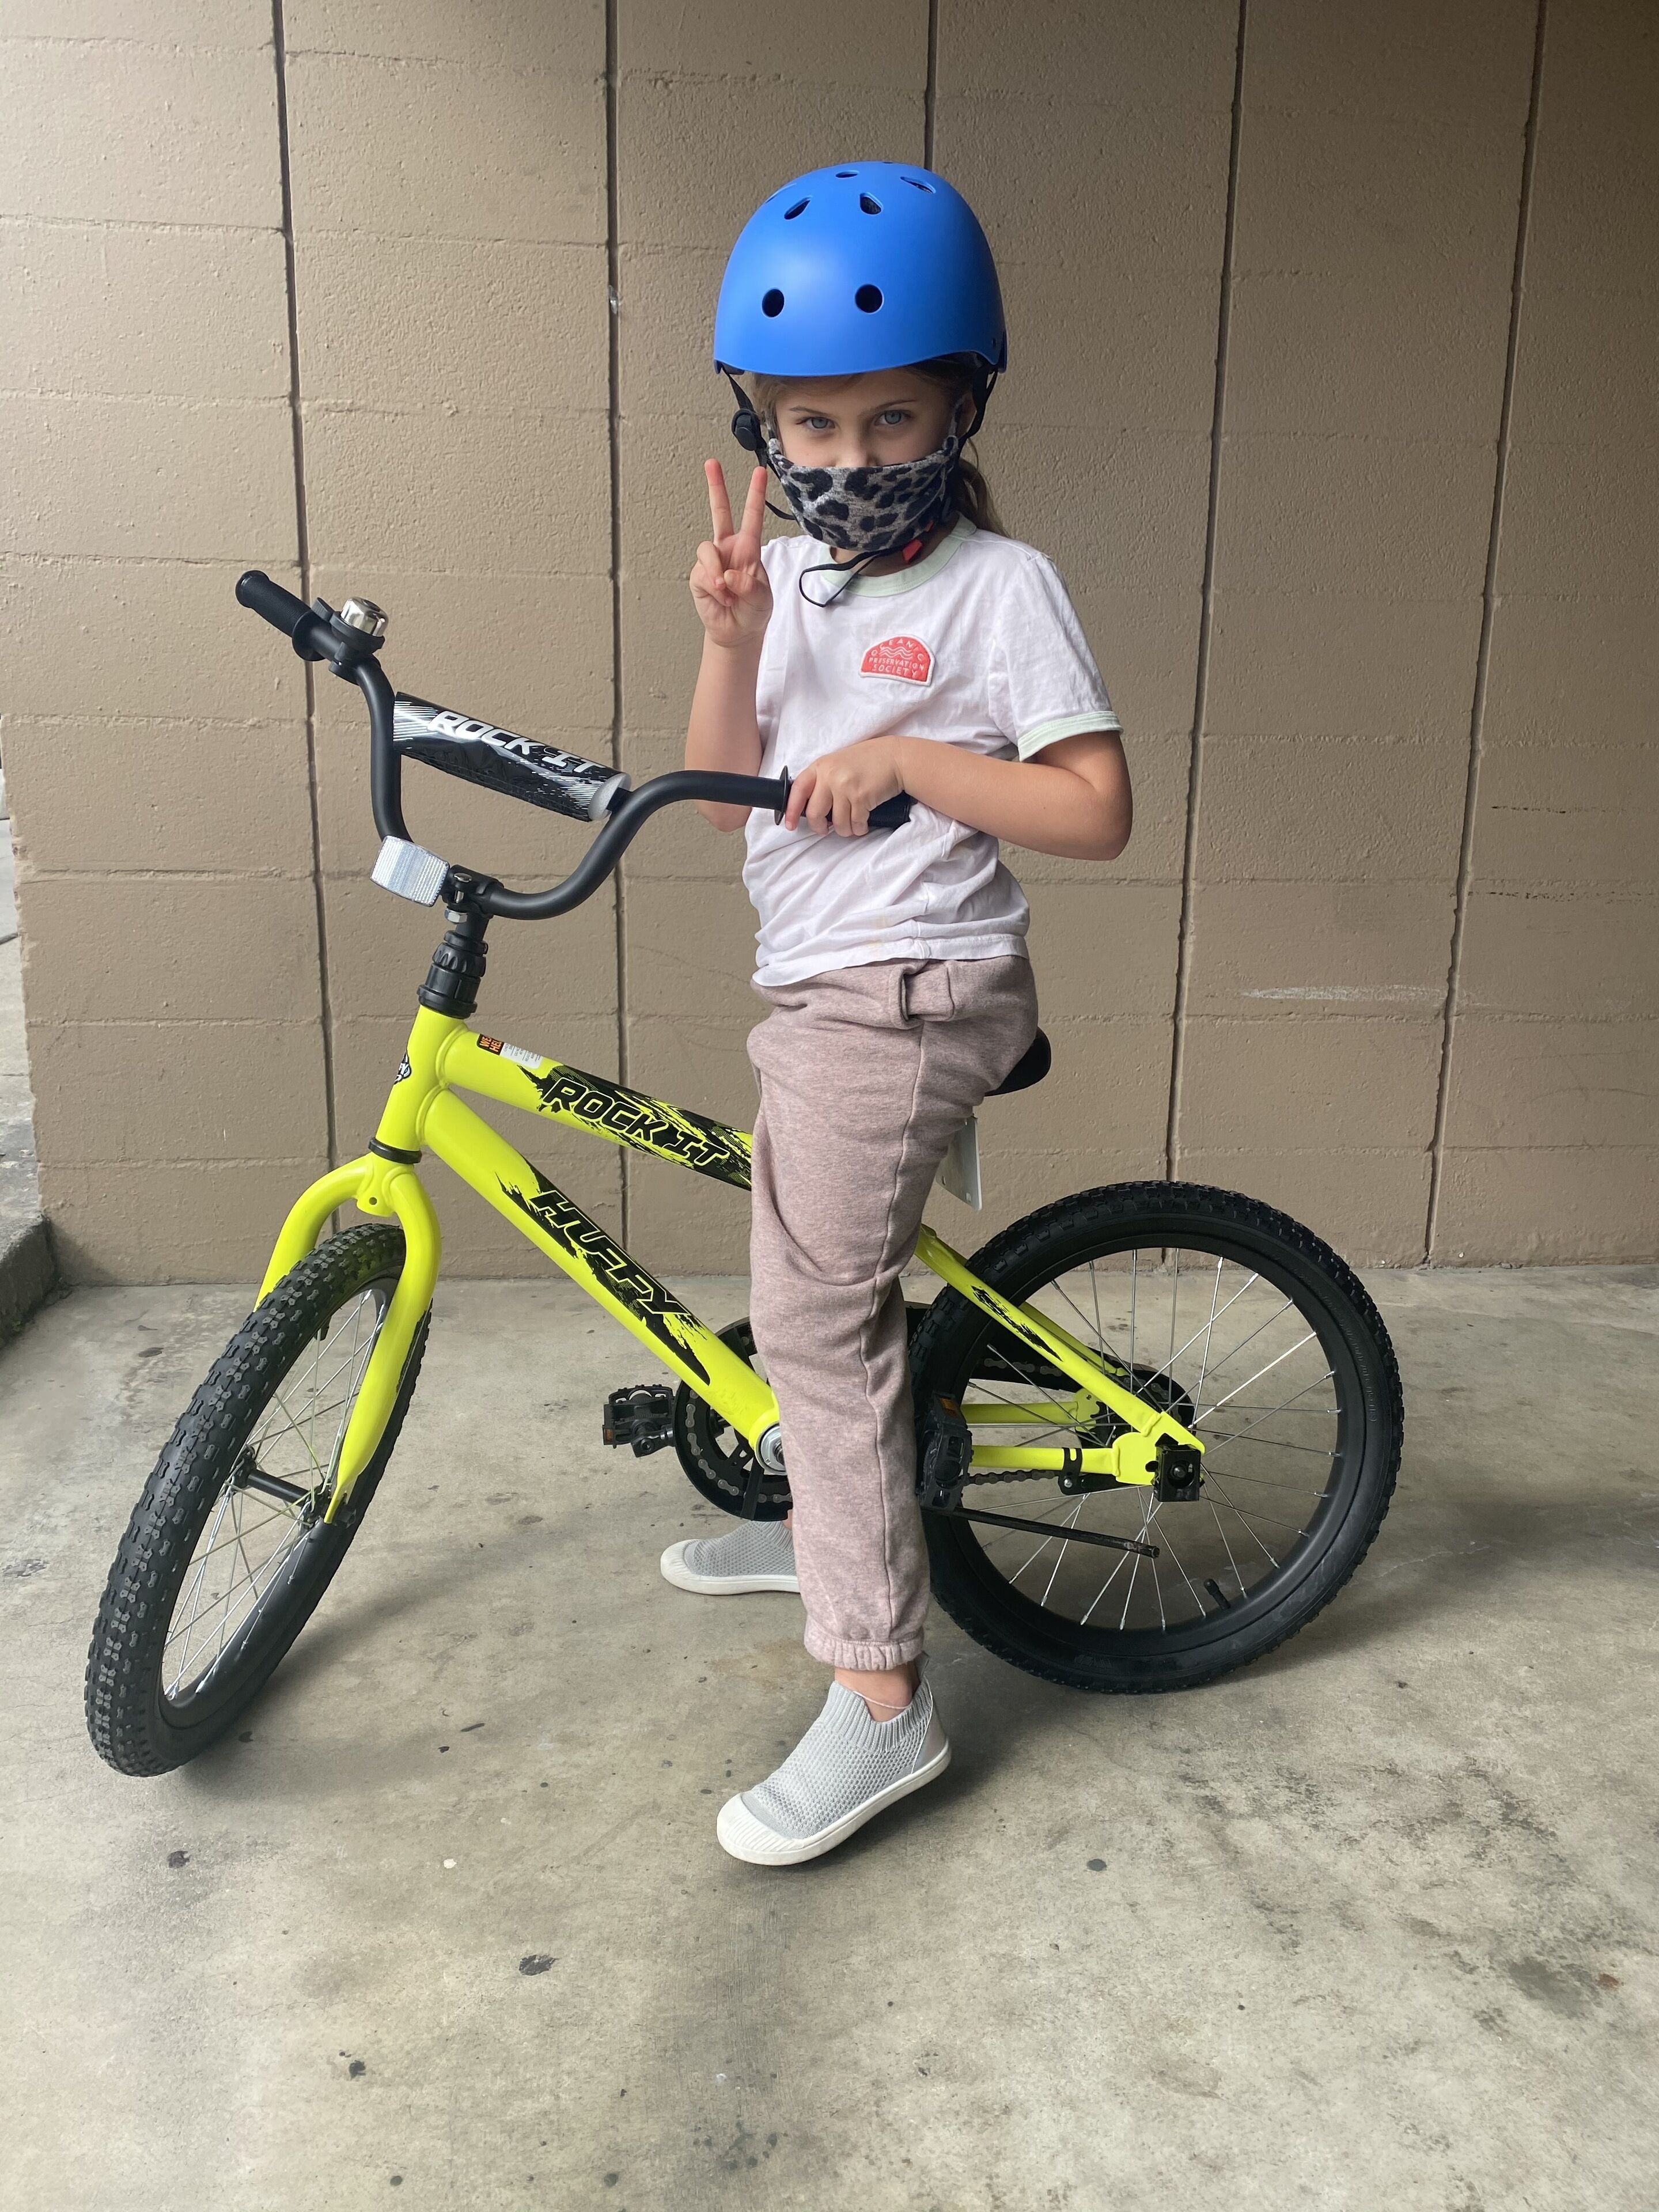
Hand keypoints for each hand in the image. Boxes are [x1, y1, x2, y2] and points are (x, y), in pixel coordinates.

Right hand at [690, 460, 771, 649]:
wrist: (737, 631)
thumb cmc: (753, 611)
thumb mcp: (762, 599)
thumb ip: (750, 586)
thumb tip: (728, 575)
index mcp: (748, 548)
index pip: (752, 517)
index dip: (755, 495)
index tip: (760, 472)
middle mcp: (728, 549)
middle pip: (719, 513)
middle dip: (716, 487)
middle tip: (711, 463)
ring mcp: (712, 561)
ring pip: (707, 548)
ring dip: (716, 570)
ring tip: (726, 591)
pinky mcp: (699, 575)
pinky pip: (702, 572)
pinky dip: (712, 585)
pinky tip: (721, 596)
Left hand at [784, 737, 905, 836]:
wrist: (895, 757)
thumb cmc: (868, 761)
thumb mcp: (838, 763)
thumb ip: (823, 779)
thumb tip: (811, 807)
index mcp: (820, 766)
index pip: (798, 790)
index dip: (791, 810)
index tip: (790, 825)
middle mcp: (830, 775)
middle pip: (815, 813)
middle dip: (819, 827)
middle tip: (826, 829)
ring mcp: (845, 786)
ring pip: (837, 823)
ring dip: (845, 830)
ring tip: (851, 825)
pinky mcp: (861, 797)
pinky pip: (856, 824)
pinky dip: (859, 828)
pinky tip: (863, 823)